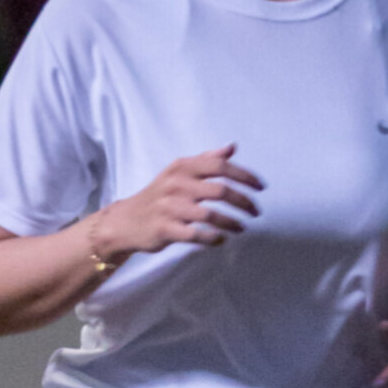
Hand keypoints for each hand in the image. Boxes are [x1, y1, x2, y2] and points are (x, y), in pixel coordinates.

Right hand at [98, 146, 261, 261]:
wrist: (126, 221)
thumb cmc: (159, 196)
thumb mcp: (179, 172)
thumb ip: (206, 160)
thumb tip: (232, 147)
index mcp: (182, 167)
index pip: (220, 166)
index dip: (244, 175)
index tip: (261, 187)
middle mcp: (176, 184)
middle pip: (220, 190)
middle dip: (243, 202)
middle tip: (256, 212)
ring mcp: (169, 207)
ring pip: (210, 214)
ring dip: (231, 222)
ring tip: (242, 228)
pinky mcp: (164, 229)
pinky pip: (195, 234)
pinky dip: (212, 238)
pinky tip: (220, 239)